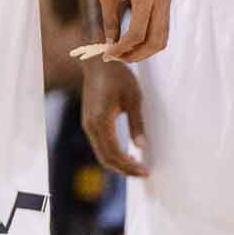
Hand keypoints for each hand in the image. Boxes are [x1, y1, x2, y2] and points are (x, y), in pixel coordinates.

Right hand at [80, 58, 147, 177]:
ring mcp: (88, 125)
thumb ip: (136, 124)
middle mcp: (91, 126)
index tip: (145, 172)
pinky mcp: (89, 122)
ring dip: (118, 163)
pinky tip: (126, 154)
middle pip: (106, 158)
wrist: (98, 62)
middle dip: (124, 169)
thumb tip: (142, 147)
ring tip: (137, 165)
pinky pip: (99, 145)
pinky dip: (112, 154)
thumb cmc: (118, 76)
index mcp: (101, 121)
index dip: (130, 166)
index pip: (115, 154)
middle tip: (143, 173)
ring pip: (101, 154)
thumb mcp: (133, 98)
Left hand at [96, 0, 169, 62]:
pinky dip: (149, 37)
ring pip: (162, 37)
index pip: (136, 35)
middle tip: (117, 57)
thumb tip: (111, 43)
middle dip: (136, 55)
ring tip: (123, 51)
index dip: (121, 49)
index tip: (107, 54)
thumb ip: (110, 19)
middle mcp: (162, 0)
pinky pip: (162, 26)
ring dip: (144, 49)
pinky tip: (131, 38)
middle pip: (156, 42)